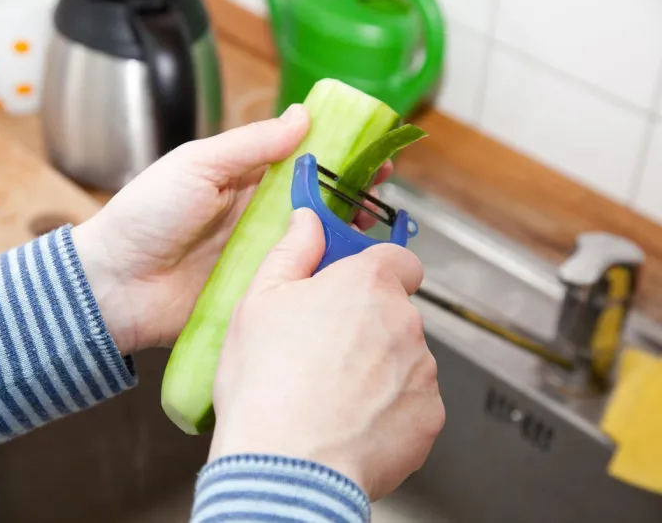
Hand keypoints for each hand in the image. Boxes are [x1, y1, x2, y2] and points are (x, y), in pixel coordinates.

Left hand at [71, 104, 392, 355]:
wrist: (115, 284)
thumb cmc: (146, 215)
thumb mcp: (198, 165)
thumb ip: (250, 145)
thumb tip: (302, 116)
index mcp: (244, 181)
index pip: (303, 163)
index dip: (339, 157)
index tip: (372, 154)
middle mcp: (258, 217)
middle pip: (317, 204)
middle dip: (353, 197)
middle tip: (383, 195)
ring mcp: (260, 256)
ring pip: (313, 243)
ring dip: (345, 236)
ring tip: (374, 231)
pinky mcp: (258, 291)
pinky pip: (297, 281)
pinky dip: (322, 276)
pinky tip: (348, 271)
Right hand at [208, 208, 444, 500]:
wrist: (286, 467)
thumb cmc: (266, 385)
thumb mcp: (259, 302)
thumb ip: (292, 252)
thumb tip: (307, 221)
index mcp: (367, 284)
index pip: (399, 259)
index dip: (378, 271)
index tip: (357, 287)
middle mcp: (405, 322)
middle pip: (397, 313)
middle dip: (370, 326)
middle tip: (326, 351)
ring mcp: (422, 372)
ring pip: (405, 359)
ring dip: (381, 369)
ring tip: (333, 395)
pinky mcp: (429, 417)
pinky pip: (413, 403)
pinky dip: (390, 410)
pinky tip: (351, 422)